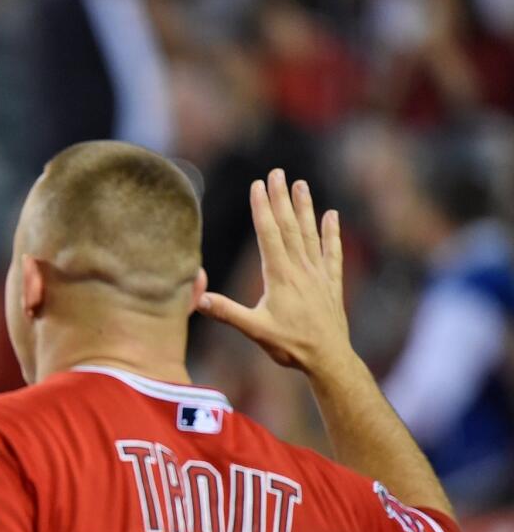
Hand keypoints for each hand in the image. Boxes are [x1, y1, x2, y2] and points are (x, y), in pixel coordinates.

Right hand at [198, 169, 353, 376]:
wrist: (329, 358)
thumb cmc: (290, 346)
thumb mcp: (254, 330)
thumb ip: (228, 312)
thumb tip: (199, 299)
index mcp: (280, 276)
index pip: (270, 235)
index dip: (263, 209)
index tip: (258, 185)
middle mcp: (301, 269)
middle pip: (290, 227)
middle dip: (281, 199)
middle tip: (278, 172)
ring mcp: (318, 275)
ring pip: (310, 234)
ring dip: (305, 208)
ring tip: (301, 184)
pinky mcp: (331, 284)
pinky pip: (331, 253)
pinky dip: (331, 234)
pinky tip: (331, 216)